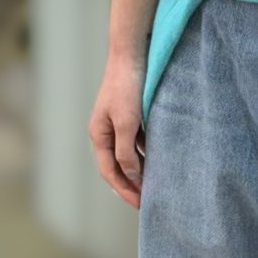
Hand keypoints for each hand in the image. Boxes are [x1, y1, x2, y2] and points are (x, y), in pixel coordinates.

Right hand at [89, 52, 146, 207]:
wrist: (132, 53)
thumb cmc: (127, 86)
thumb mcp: (127, 123)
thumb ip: (127, 152)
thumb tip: (131, 177)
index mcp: (99, 135)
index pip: (110, 172)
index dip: (125, 190)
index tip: (141, 205)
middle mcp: (105, 131)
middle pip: (116, 166)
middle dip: (130, 184)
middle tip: (148, 202)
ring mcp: (118, 122)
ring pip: (128, 153)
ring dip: (139, 169)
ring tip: (155, 184)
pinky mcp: (131, 113)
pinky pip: (137, 140)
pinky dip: (146, 152)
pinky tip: (159, 158)